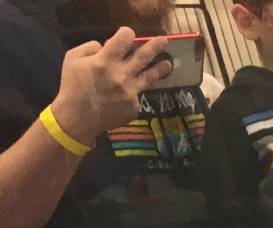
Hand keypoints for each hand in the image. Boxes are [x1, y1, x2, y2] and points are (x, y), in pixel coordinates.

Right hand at [51, 28, 171, 146]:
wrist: (77, 118)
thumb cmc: (72, 86)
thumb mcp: (72, 59)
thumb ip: (90, 48)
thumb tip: (107, 45)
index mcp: (104, 61)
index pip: (123, 40)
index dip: (127, 33)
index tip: (129, 34)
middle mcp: (121, 75)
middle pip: (143, 57)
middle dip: (155, 46)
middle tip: (165, 40)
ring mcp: (130, 92)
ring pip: (149, 77)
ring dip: (160, 69)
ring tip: (169, 64)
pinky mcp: (134, 106)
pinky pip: (134, 94)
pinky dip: (130, 92)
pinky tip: (120, 96)